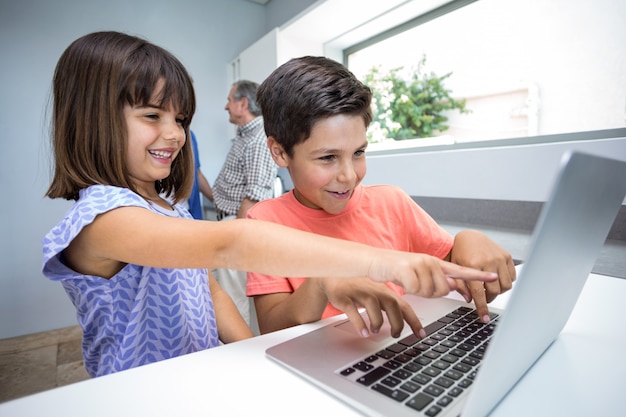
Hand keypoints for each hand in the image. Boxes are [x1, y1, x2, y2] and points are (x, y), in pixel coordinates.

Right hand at [317, 278, 424, 338]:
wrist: (332, 275)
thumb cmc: (357, 286)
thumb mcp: (376, 293)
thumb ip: (389, 305)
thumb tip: (402, 324)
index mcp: (384, 291)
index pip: (404, 305)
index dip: (414, 320)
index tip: (421, 334)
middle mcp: (373, 291)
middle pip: (392, 304)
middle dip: (397, 322)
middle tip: (395, 335)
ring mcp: (358, 293)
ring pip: (373, 306)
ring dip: (377, 322)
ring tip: (375, 331)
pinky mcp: (343, 297)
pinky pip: (353, 311)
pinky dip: (360, 323)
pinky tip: (363, 332)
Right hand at [367, 250, 498, 297]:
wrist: (373, 261)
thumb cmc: (395, 270)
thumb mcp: (419, 276)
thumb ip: (436, 281)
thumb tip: (450, 287)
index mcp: (435, 263)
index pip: (461, 271)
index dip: (478, 276)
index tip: (494, 277)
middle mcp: (430, 261)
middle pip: (442, 289)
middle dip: (431, 294)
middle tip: (416, 286)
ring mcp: (419, 263)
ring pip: (429, 291)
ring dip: (417, 292)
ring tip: (406, 282)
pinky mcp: (406, 267)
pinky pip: (414, 289)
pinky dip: (406, 289)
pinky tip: (400, 280)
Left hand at [448, 230, 516, 321]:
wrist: (470, 237)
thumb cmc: (460, 253)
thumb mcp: (455, 268)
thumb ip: (461, 285)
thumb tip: (469, 300)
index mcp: (473, 264)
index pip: (478, 292)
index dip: (482, 307)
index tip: (485, 318)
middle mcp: (488, 261)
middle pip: (494, 291)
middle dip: (489, 298)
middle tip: (484, 297)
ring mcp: (499, 258)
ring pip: (505, 286)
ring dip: (498, 291)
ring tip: (489, 288)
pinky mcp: (507, 256)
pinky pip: (512, 277)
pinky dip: (506, 282)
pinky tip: (497, 280)